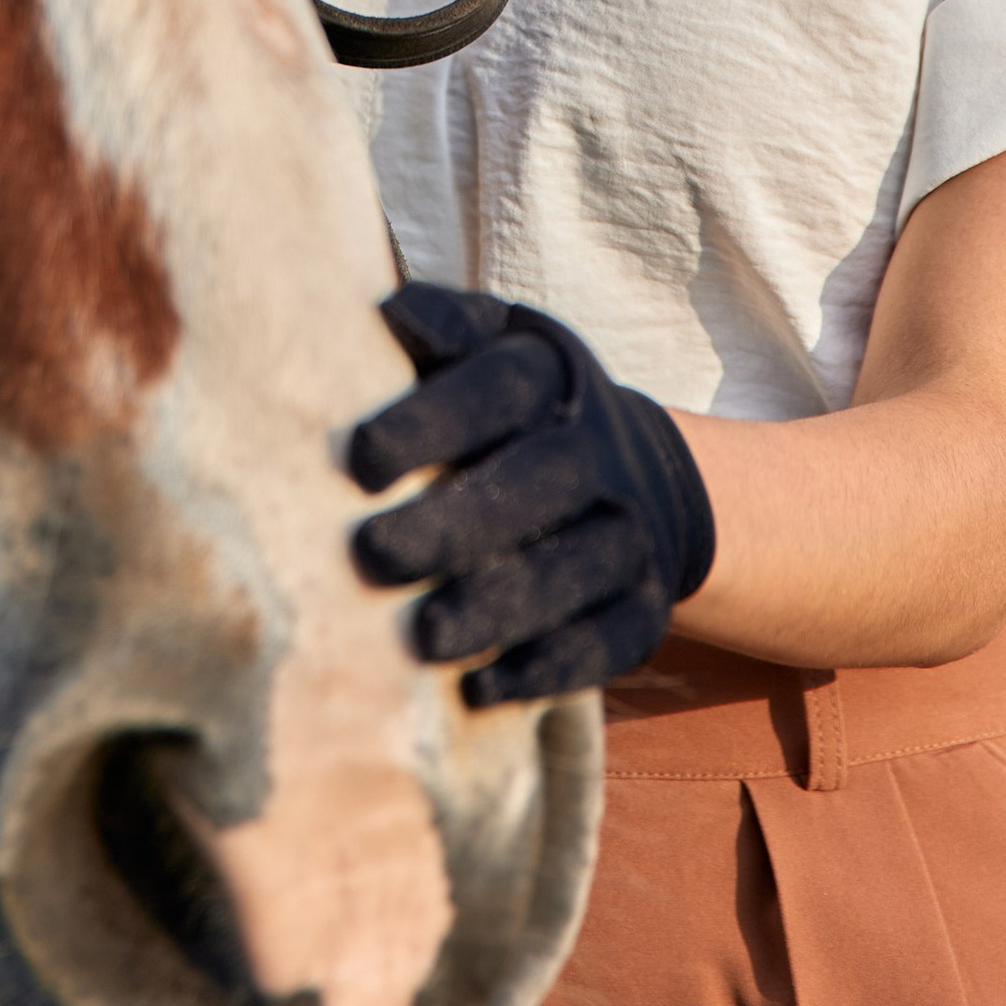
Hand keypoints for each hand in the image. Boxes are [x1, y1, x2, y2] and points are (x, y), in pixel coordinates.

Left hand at [346, 282, 716, 706]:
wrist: (631, 472)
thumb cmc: (510, 408)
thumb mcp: (484, 346)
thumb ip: (436, 328)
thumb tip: (384, 317)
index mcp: (549, 375)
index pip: (502, 387)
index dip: (435, 419)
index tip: (361, 459)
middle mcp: (599, 451)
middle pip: (539, 482)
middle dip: (457, 522)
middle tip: (372, 555)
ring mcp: (631, 530)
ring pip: (577, 569)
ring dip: (499, 607)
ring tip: (423, 638)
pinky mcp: (644, 606)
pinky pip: (608, 641)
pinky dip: (548, 668)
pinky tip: (480, 689)